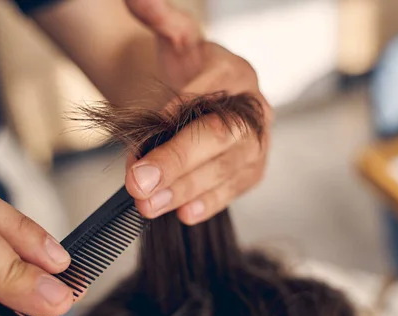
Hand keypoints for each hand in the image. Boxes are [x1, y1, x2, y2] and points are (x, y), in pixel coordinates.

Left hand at [124, 0, 272, 224]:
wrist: (213, 95)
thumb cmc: (193, 69)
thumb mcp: (178, 38)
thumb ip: (160, 18)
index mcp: (234, 72)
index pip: (208, 93)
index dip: (178, 112)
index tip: (146, 134)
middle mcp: (253, 107)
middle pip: (219, 137)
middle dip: (178, 161)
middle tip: (139, 182)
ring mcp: (258, 141)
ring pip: (228, 167)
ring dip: (188, 188)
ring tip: (151, 204)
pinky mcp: (255, 168)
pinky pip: (237, 187)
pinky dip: (212, 201)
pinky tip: (185, 213)